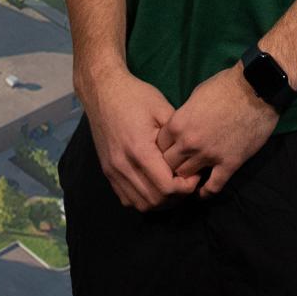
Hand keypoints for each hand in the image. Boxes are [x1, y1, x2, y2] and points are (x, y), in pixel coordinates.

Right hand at [80, 63, 202, 212]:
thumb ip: (177, 137)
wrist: (102, 90)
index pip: (167, 187)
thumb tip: (192, 158)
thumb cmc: (135, 96)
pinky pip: (127, 199)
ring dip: (161, 202)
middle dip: (177, 197)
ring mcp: (112, 170)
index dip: (186, 187)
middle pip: (156, 200)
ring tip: (172, 187)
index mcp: (139, 149)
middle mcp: (123, 164)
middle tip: (186, 182)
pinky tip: (153, 187)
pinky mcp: (107, 170)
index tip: (194, 174)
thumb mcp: (162, 108)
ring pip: (141, 204)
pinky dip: (143, 199)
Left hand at [155, 62, 279, 197]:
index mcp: (178, 124)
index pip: (158, 146)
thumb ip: (184, 117)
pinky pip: (214, 186)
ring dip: (188, 176)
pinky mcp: (230, 163)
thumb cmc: (224, 87)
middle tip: (177, 166)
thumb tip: (180, 128)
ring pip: (187, 177)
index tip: (168, 150)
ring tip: (189, 177)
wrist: (256, 89)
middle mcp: (189, 143)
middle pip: (169, 165)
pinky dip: (206, 192)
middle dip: (170, 165)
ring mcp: (209, 155)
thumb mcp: (194, 97)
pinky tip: (203, 192)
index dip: (162, 148)